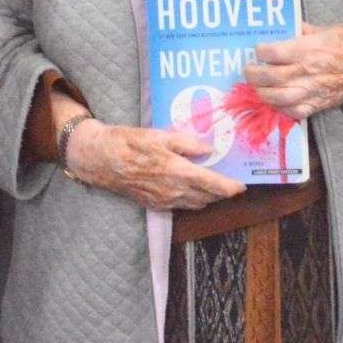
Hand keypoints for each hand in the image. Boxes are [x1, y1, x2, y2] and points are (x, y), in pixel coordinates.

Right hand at [62, 114, 244, 211]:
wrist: (101, 160)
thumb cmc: (129, 143)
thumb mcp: (160, 135)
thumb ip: (187, 143)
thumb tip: (209, 150)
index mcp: (179, 172)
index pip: (214, 185)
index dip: (231, 187)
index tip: (242, 186)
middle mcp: (174, 192)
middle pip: (208, 198)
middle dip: (221, 192)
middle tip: (229, 182)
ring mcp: (164, 201)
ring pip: (195, 204)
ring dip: (208, 197)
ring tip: (213, 185)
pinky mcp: (154, 205)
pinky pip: (181, 206)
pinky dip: (191, 200)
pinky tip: (189, 189)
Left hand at [243, 22, 342, 119]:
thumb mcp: (324, 28)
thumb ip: (301, 30)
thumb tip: (283, 27)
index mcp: (308, 49)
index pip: (274, 53)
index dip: (261, 51)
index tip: (258, 49)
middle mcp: (307, 72)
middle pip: (271, 78)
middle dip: (254, 75)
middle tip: (248, 70)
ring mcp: (312, 90)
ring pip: (279, 98)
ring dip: (263, 93)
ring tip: (257, 86)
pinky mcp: (318, 104)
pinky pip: (294, 112)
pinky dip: (280, 108)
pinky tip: (274, 101)